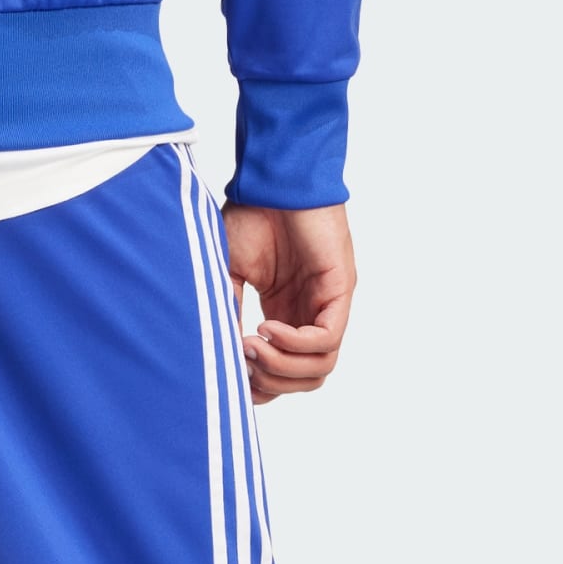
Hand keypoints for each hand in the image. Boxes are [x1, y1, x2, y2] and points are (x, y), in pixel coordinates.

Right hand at [219, 203, 355, 404]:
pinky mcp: (340, 290)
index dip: (260, 386)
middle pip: (305, 380)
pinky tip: (266, 326)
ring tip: (252, 345)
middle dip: (270, 382)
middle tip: (241, 359)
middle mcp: (310, 314)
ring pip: (320, 369)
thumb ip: (227, 314)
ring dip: (282, 368)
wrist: (274, 177)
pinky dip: (294, 344)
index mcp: (286, 313)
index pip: (284, 373)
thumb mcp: (227, 275)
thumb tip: (223, 358)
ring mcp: (328, 304)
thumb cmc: (252, 215)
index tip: (231, 371)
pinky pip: (327, 340)